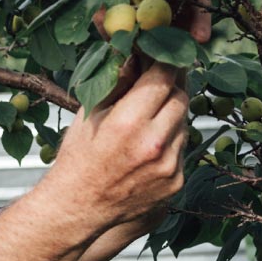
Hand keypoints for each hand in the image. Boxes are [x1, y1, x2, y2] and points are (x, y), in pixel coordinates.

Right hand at [36, 0, 209, 231]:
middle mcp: (154, 144)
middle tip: (160, 79)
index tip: (165, 51)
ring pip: (184, 123)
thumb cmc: (77, 159)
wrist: (77, 211)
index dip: (167, 60)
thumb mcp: (90, 114)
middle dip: (172, 85)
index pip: (164, 76)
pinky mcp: (176, 183)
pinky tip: (148, 147)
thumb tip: (134, 48)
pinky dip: (171, 141)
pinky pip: (182, 149)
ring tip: (147, 119)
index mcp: (129, 122)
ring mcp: (169, 166)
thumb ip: (117, 82)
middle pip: (181, 97)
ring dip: (171, 114)